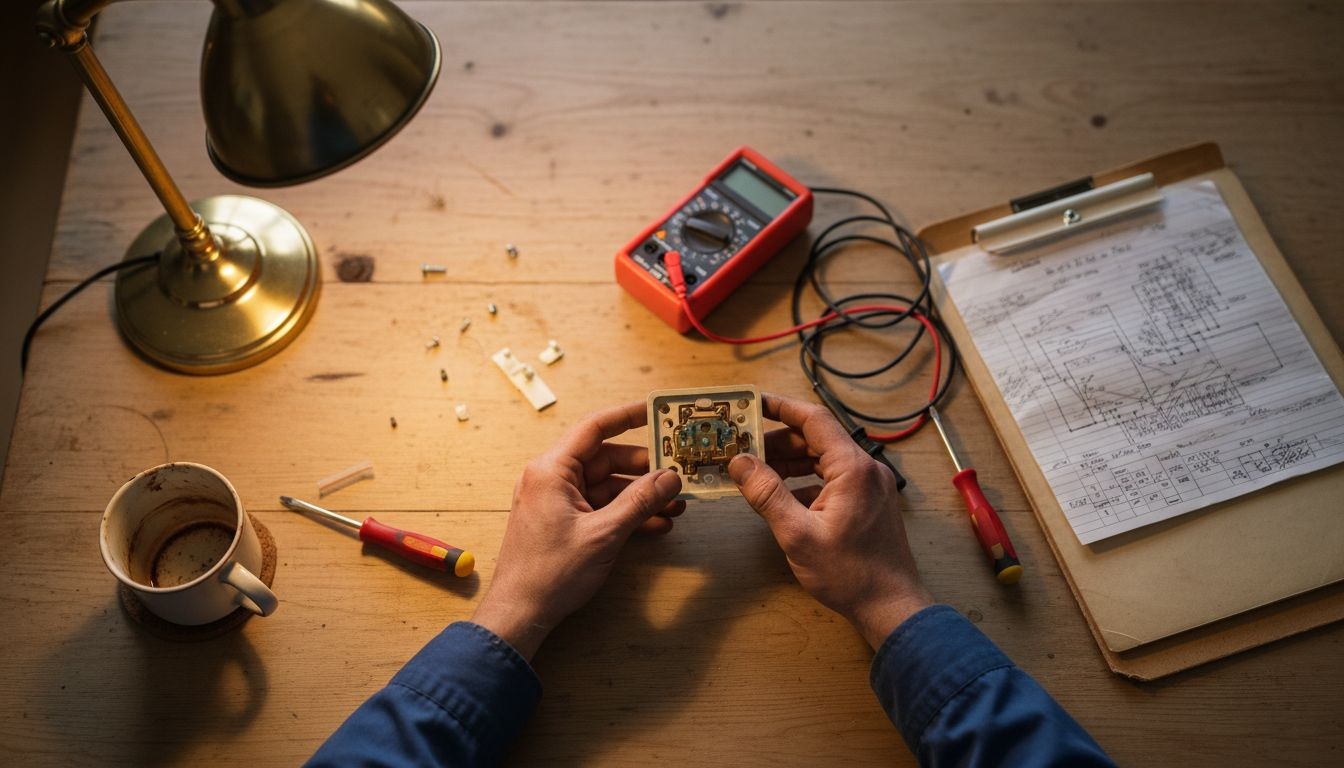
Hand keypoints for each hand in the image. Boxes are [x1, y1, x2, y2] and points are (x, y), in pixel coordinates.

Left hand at [472, 402, 683, 659]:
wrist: (521, 613)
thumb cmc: (548, 573)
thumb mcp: (603, 534)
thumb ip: (639, 502)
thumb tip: (670, 477)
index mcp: (552, 470)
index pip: (594, 428)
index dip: (627, 416)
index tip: (656, 411)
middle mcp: (552, 478)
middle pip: (607, 459)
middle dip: (645, 468)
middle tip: (678, 471)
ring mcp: (558, 500)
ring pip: (608, 486)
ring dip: (641, 495)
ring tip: (675, 504)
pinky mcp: (564, 521)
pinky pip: (601, 507)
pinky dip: (627, 513)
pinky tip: (656, 524)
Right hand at [730, 393, 932, 649]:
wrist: (891, 607)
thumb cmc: (849, 574)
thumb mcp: (798, 535)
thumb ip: (767, 494)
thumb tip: (739, 462)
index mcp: (852, 468)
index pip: (813, 420)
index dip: (780, 407)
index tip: (752, 403)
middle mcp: (866, 469)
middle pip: (817, 438)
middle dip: (778, 439)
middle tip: (743, 446)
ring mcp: (870, 486)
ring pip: (824, 459)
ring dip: (790, 461)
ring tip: (756, 470)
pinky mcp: (869, 502)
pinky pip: (832, 479)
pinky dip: (806, 481)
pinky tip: (782, 497)